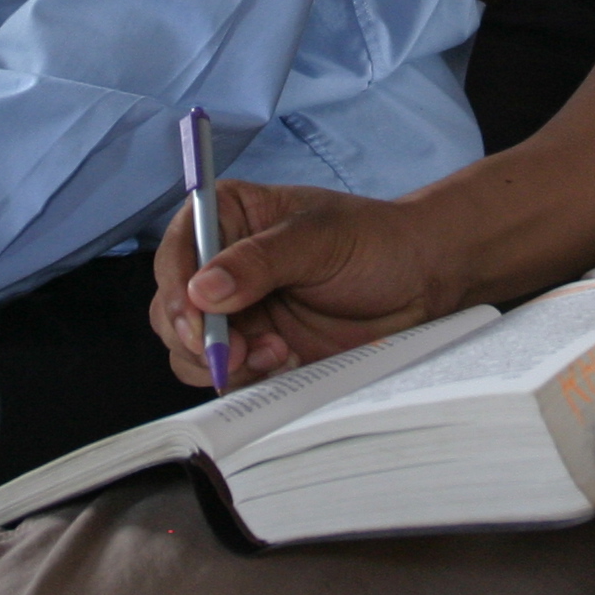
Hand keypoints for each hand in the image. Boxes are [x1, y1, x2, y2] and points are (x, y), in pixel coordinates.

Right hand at [152, 181, 466, 389]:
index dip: (177, 288)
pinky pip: (226, 374)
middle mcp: (224, 264)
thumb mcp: (319, 239)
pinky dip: (246, 378)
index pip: (177, 250)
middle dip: (198, 336)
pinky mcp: (257, 349)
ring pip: (191, 348)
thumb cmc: (376, 242)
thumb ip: (260, 262)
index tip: (197, 320)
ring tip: (276, 352)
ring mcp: (238, 311)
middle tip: (237, 350)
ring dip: (224, 361)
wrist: (421, 283)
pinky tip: (286, 361)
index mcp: (230, 217)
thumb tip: (203, 289)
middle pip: (172, 307)